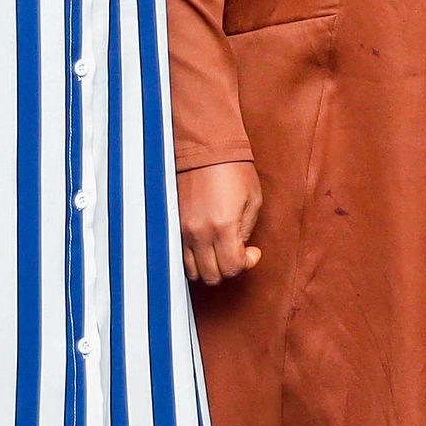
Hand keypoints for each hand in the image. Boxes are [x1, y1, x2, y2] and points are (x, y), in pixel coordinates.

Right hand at [178, 161, 263, 285]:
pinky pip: (180, 255)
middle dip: (227, 268)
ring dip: (209, 266)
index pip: (231, 268)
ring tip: (220, 250)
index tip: (251, 252)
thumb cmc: (233, 170)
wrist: (206, 149)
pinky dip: (194, 258)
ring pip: (192, 270)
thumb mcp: (252, 201)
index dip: (246, 264)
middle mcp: (199, 232)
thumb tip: (239, 250)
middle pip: (211, 276)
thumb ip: (246, 231)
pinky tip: (205, 245)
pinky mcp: (172, 225)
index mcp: (223, 226)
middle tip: (237, 252)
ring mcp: (182, 230)